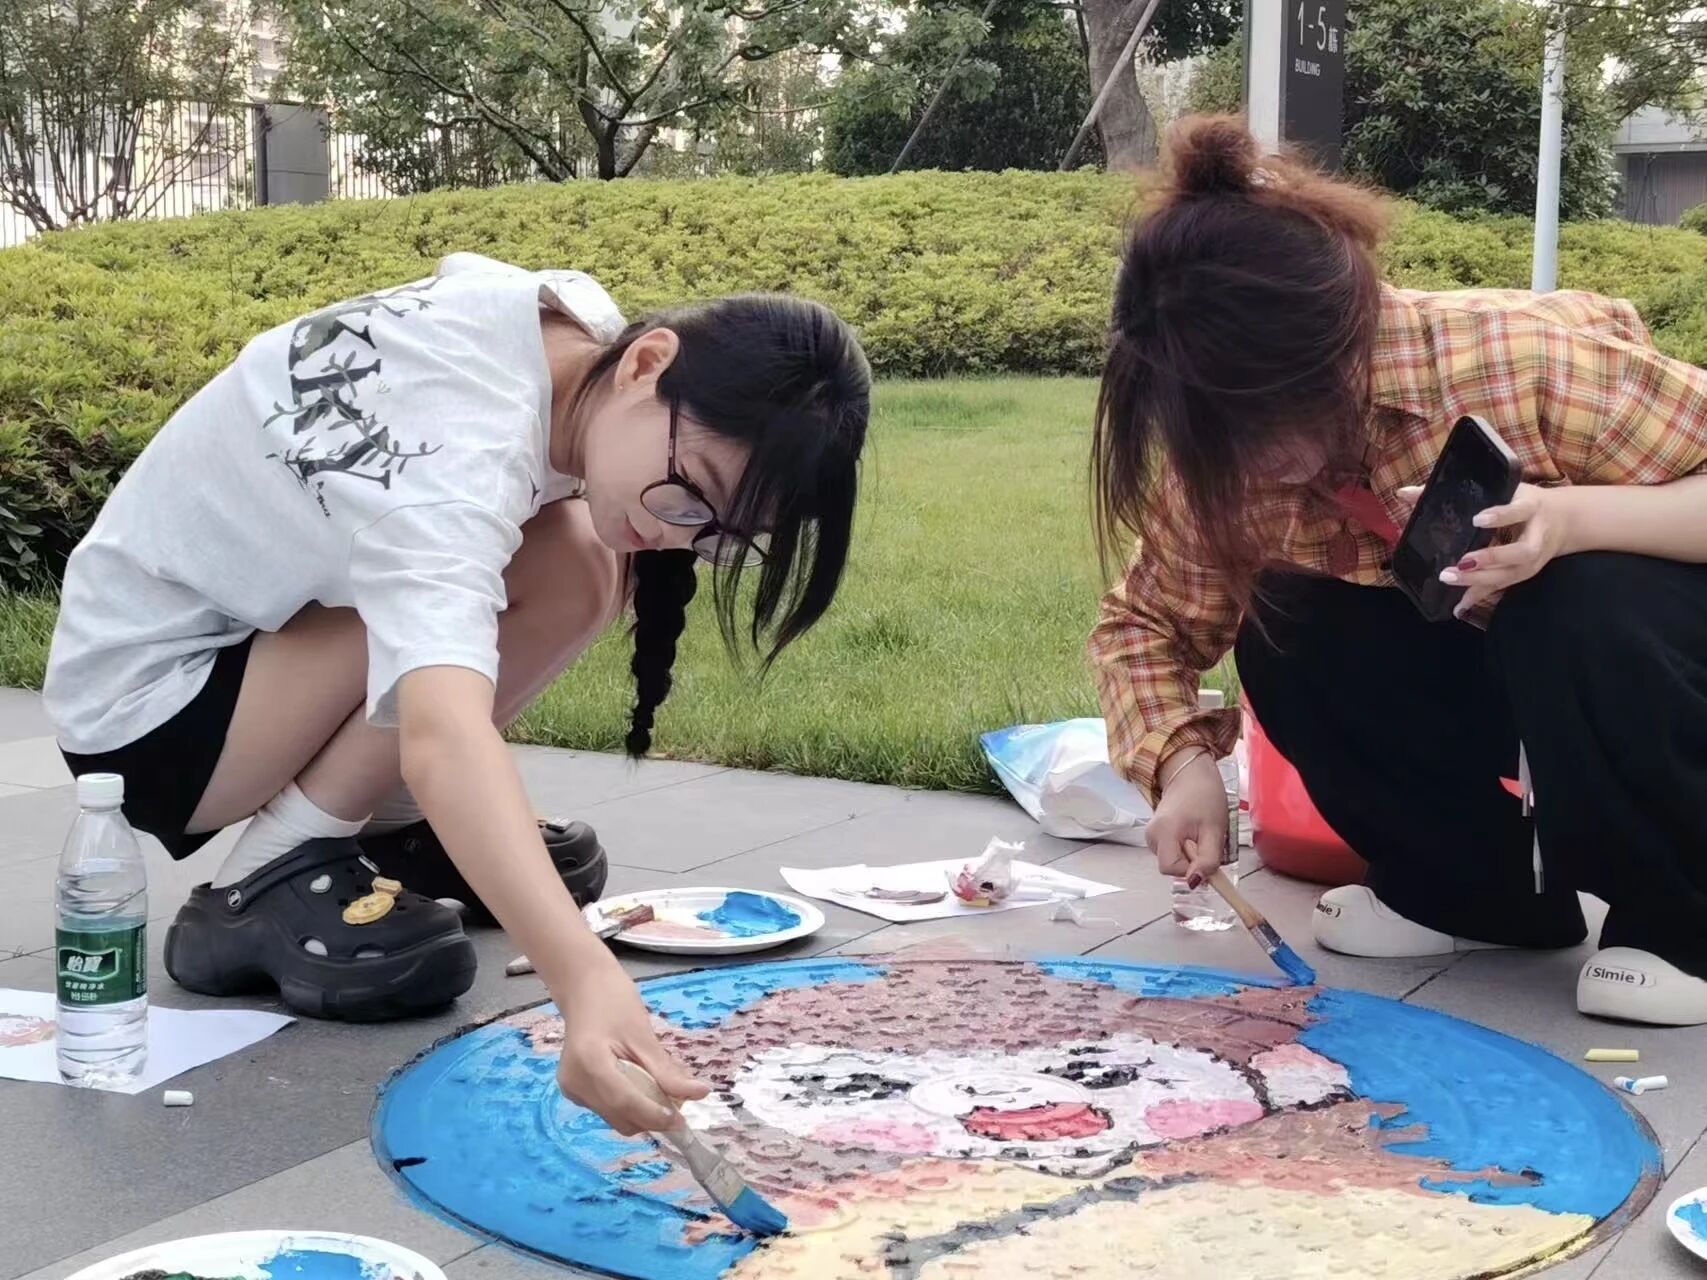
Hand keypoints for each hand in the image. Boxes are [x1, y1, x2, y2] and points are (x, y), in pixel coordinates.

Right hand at [553, 950, 709, 1135]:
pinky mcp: (575, 1092)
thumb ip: (667, 1071)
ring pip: (616, 1118)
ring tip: (661, 1091)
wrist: (584, 989)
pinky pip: (609, 1109)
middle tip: (679, 1104)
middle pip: (620, 1118)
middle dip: (651, 1117)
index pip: (625, 1102)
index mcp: (589, 1064)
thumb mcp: (644, 1035)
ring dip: (642, 1113)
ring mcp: (572, 1090)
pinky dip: (629, 1105)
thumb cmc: (614, 1002)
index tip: (682, 1121)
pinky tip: (640, 1085)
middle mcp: (574, 1084)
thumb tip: (700, 1094)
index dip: (656, 1116)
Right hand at [1146, 750, 1227, 883]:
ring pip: (1171, 861)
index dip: (1190, 870)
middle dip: (1191, 861)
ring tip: (1198, 834)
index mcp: (1163, 832)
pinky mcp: (1153, 835)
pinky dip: (1183, 849)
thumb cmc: (1205, 798)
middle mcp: (1151, 836)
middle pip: (1171, 866)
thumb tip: (1196, 882)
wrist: (1190, 775)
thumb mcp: (1214, 830)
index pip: (1171, 869)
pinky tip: (1190, 833)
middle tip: (1205, 841)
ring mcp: (1150, 836)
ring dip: (1188, 855)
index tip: (1206, 858)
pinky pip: (1170, 853)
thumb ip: (1207, 859)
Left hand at [1395, 483, 1571, 616]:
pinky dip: (1479, 596)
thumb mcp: (1503, 488)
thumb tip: (1404, 493)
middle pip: (1519, 553)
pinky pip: (1501, 587)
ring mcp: (1532, 560)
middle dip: (1491, 558)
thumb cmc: (1523, 499)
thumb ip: (1456, 491)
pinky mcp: (1524, 574)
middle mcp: (1536, 537)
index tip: (1477, 518)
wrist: (1565, 520)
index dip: (1501, 515)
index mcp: (1531, 507)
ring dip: (1480, 580)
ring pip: (1510, 574)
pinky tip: (1458, 606)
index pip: (1519, 511)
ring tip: (1450, 579)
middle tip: (1461, 562)